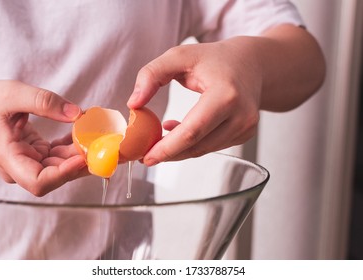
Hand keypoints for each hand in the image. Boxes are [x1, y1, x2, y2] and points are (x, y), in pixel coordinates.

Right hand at [0, 80, 87, 195]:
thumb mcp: (13, 94)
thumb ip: (44, 102)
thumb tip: (77, 113)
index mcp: (8, 157)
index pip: (37, 181)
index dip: (62, 174)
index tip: (81, 158)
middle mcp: (20, 166)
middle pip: (55, 176)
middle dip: (79, 163)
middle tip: (102, 147)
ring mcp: (30, 162)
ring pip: (62, 166)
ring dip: (81, 153)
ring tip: (98, 137)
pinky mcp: (38, 154)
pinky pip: (61, 155)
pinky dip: (74, 145)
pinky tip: (84, 131)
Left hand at [127, 39, 261, 164]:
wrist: (250, 64)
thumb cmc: (214, 59)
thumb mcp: (179, 56)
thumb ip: (151, 75)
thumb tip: (134, 104)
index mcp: (226, 94)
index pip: (192, 131)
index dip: (167, 148)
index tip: (147, 157)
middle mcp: (241, 115)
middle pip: (198, 146)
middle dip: (169, 153)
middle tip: (147, 154)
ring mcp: (246, 128)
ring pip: (204, 149)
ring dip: (180, 148)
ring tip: (163, 133)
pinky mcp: (245, 134)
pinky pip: (212, 146)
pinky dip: (194, 143)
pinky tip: (183, 129)